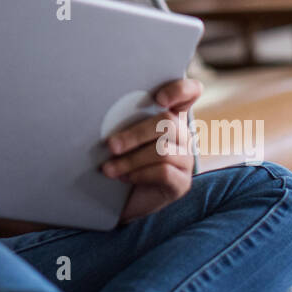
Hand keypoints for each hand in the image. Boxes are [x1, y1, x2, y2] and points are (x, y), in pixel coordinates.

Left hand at [101, 76, 203, 223]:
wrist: (122, 201)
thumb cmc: (120, 160)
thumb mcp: (122, 137)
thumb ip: (123, 120)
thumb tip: (101, 107)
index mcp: (171, 117)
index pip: (190, 93)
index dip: (179, 90)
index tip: (159, 99)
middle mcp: (183, 136)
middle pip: (168, 123)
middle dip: (134, 134)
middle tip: (110, 146)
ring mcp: (186, 160)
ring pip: (162, 151)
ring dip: (130, 160)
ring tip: (108, 169)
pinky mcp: (182, 183)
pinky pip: (164, 172)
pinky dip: (139, 174)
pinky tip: (124, 178)